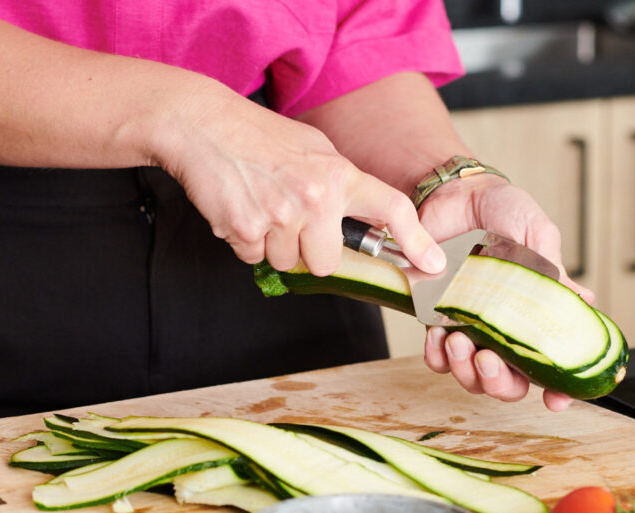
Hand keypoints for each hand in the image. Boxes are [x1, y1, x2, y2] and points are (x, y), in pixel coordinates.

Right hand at [159, 88, 446, 276]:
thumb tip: (360, 221)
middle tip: (290, 220)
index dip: (415, 240)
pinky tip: (241, 209)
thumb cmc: (258, 136)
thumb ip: (340, 185)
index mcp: (338, 174)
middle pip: (326, 263)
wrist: (204, 126)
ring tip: (261, 206)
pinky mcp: (245, 231)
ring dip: (273, 245)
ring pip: (287, 264)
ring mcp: (280, 217)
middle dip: (308, 251)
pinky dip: (245, 242)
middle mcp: (314, 198)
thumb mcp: (314, 149)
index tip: (430, 264)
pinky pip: (253, 259)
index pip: (390, 209)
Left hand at [418, 174, 594, 410]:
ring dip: (465, 370)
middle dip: (500, 384)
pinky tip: (438, 334)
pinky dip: (436, 355)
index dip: (561, 390)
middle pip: (510, 385)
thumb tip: (584, 302)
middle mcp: (507, 330)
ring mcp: (472, 329)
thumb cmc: (502, 211)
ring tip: (458, 340)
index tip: (557, 400)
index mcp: (538, 315)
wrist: (454, 194)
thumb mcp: (536, 234)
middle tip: (490, 360)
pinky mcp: (438, 321)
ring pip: (472, 378)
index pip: (556, 365)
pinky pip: (437, 358)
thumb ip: (552, 269)